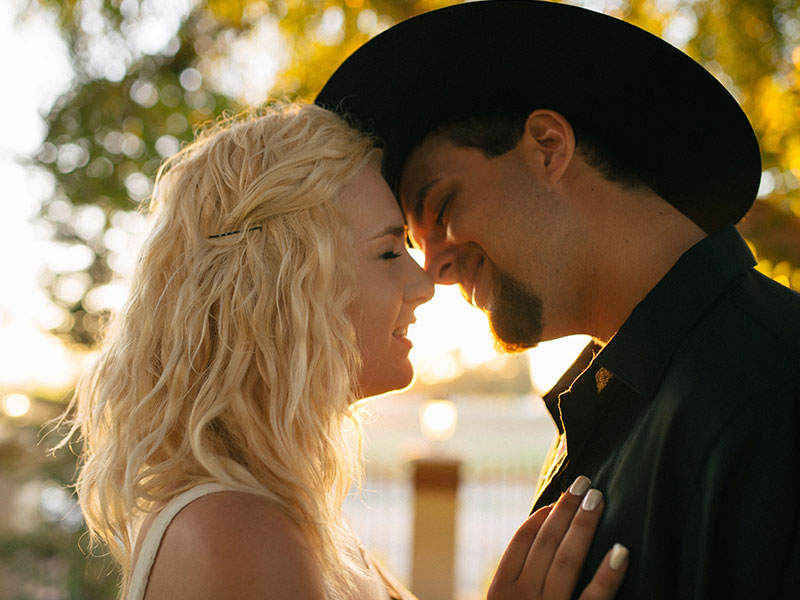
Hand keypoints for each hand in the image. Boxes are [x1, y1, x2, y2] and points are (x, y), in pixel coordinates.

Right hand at [488, 476, 627, 599]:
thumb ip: (518, 581)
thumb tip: (542, 537)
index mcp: (500, 591)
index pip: (521, 542)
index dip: (539, 516)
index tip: (556, 499)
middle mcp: (521, 598)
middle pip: (545, 544)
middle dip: (565, 509)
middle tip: (584, 483)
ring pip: (567, 561)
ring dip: (583, 526)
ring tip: (598, 499)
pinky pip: (594, 598)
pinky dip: (608, 574)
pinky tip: (620, 551)